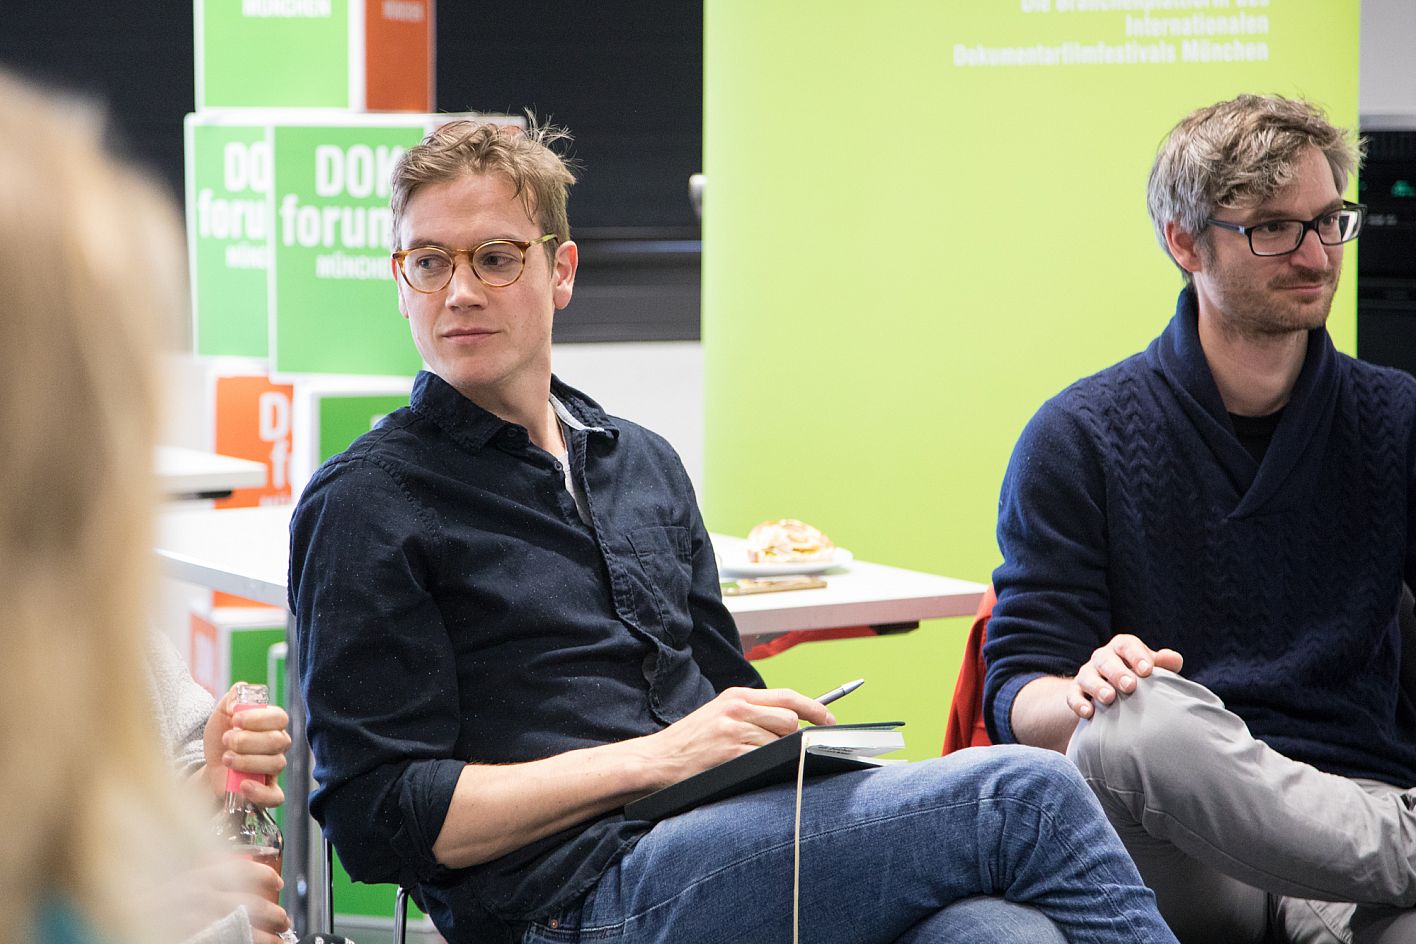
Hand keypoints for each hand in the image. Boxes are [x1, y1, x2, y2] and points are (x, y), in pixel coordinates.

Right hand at [152, 855, 289, 943]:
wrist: (118, 921)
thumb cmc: (146, 899)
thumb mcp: (172, 876)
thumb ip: (198, 868)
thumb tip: (223, 861)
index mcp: (195, 876)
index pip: (241, 870)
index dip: (264, 876)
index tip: (278, 882)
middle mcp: (200, 897)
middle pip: (250, 903)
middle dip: (272, 912)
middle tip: (284, 919)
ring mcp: (199, 920)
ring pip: (245, 928)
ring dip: (267, 935)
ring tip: (278, 939)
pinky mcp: (199, 936)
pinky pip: (233, 941)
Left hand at [202, 683, 292, 806]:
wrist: (209, 767)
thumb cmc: (221, 739)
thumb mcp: (221, 714)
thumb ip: (232, 698)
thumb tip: (240, 693)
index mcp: (272, 724)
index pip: (279, 718)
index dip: (258, 719)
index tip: (235, 720)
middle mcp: (278, 746)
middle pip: (277, 741)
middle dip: (247, 740)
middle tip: (226, 740)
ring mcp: (274, 769)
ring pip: (274, 764)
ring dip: (246, 761)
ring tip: (226, 759)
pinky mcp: (266, 791)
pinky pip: (275, 796)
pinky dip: (260, 793)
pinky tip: (243, 785)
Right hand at [641, 686, 834, 788]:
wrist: (656, 760)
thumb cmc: (689, 742)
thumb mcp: (719, 715)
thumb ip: (751, 713)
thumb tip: (791, 723)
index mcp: (736, 696)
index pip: (788, 696)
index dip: (815, 709)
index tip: (829, 720)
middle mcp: (737, 709)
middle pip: (789, 719)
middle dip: (794, 737)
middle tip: (787, 749)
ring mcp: (734, 731)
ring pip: (780, 742)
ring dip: (777, 755)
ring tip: (755, 761)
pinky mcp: (731, 754)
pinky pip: (765, 760)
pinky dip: (765, 767)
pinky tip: (750, 770)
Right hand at [1067, 634, 1182, 719]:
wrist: (1110, 693)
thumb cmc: (1137, 677)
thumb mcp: (1150, 668)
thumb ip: (1164, 664)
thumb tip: (1175, 660)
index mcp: (1121, 648)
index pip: (1126, 645)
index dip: (1136, 655)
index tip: (1147, 670)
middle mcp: (1102, 658)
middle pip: (1105, 659)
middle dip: (1117, 672)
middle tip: (1130, 686)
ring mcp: (1087, 674)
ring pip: (1087, 676)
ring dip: (1097, 686)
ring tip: (1109, 698)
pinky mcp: (1075, 692)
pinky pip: (1073, 696)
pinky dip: (1079, 703)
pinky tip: (1089, 713)